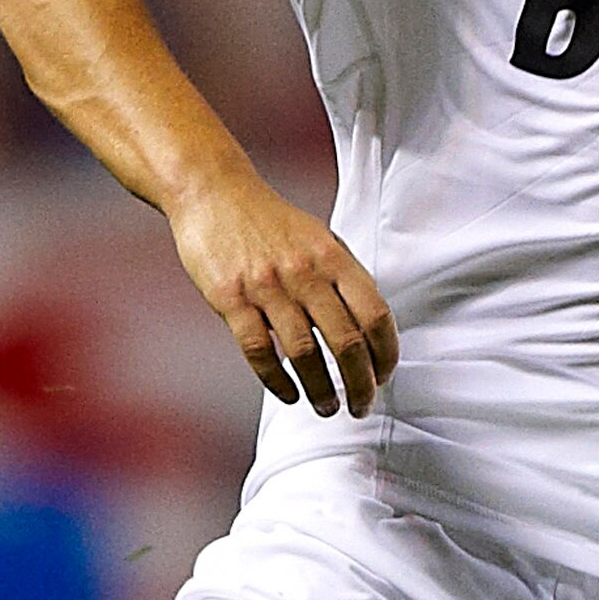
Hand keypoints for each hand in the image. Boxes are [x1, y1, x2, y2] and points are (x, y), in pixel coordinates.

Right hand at [167, 170, 397, 418]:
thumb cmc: (269, 221)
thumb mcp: (318, 238)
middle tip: (362, 405)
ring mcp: (266, 286)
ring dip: (320, 390)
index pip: (375, 313)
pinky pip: (259, 351)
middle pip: (345, 341)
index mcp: (332, 257)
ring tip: (327, 407)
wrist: (213, 192)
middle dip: (360, 384)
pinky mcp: (230, 299)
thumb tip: (370, 328)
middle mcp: (304, 272)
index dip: (386, 353)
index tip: (384, 375)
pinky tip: (289, 394)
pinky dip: (277, 381)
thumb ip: (343, 278)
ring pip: (304, 354)